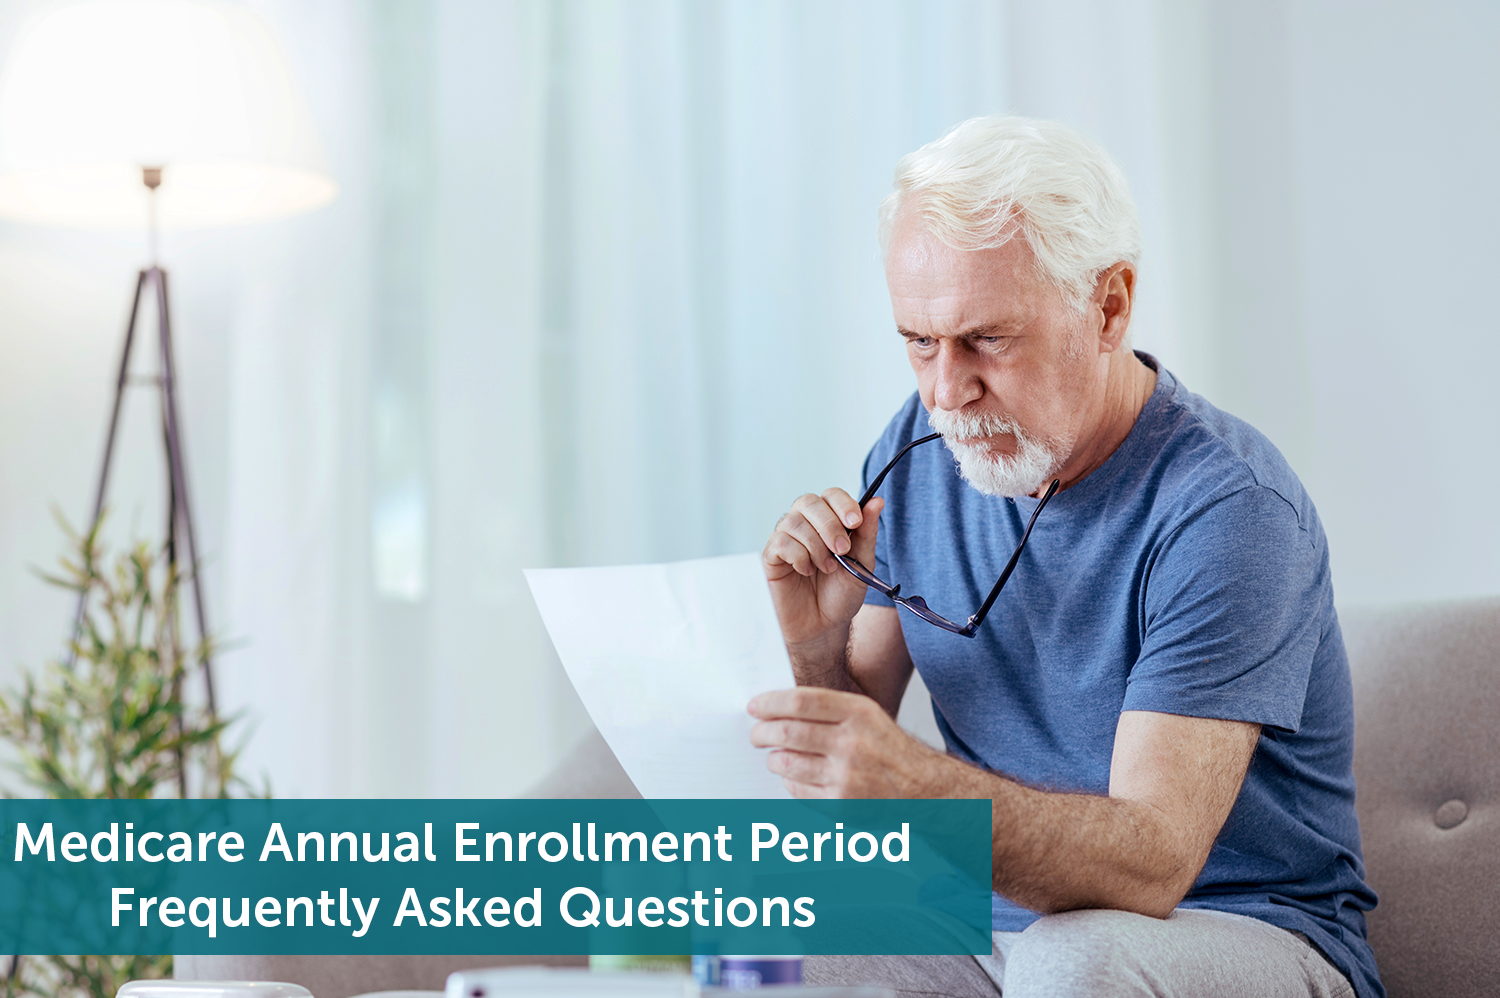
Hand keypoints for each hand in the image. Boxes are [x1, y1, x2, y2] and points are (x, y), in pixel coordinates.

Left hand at [748, 686, 942, 797]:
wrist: (922, 789)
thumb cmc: (887, 749)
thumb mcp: (867, 716)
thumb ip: (828, 709)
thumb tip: (778, 707)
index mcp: (858, 713)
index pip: (801, 702)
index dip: (770, 703)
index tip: (755, 707)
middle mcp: (851, 743)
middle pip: (786, 732)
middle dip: (761, 732)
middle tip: (756, 734)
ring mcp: (845, 776)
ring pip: (785, 763)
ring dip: (772, 758)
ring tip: (775, 755)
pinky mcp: (839, 804)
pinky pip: (796, 789)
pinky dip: (789, 781)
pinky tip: (796, 776)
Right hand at [762, 490, 884, 649]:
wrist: (823, 626)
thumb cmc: (840, 594)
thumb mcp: (862, 563)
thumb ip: (867, 533)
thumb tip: (877, 501)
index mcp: (827, 521)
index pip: (830, 495)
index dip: (842, 503)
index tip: (855, 522)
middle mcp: (804, 524)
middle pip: (809, 502)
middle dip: (829, 524)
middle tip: (842, 550)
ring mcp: (785, 538)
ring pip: (794, 521)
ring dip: (816, 546)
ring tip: (827, 568)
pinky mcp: (771, 556)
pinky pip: (780, 542)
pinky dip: (799, 556)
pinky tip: (806, 571)